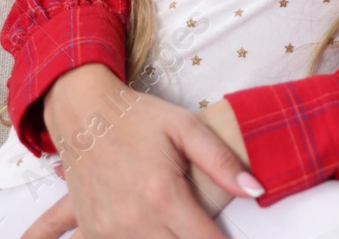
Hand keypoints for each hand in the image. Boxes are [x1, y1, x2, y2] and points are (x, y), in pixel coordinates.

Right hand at [22, 64, 261, 238]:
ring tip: (177, 224)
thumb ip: (222, 162)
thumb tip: (255, 190)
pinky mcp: (92, 229)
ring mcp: (108, 229)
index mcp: (162, 194)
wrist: (83, 111)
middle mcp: (134, 219)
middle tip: (204, 229)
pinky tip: (144, 230)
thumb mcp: (187, 127)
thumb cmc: (139, 118)